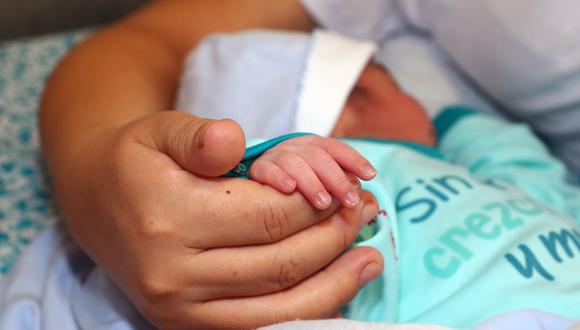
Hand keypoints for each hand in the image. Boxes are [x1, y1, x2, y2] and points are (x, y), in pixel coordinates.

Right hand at [51, 111, 381, 328]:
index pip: (267, 216)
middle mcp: (173, 274)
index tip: (348, 191)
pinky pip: (260, 327)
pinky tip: (335, 290)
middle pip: (280, 263)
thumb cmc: (137, 161)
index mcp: (168, 217)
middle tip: (366, 214)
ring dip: (334, 283)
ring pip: (278, 307)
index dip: (317, 205)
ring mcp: (179, 310)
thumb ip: (199, 136)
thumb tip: (235, 140)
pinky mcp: (185, 327)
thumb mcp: (161, 131)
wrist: (96, 202)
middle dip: (334, 238)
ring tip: (370, 258)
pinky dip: (305, 312)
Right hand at [249, 135, 376, 209]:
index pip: (335, 149)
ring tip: (323, 203)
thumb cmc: (294, 194)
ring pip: (295, 162)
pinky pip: (267, 169)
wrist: (250, 190)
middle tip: (350, 201)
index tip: (370, 175)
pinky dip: (279, 177)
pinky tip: (289, 190)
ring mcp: (273, 157)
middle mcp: (294, 149)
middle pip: (318, 156)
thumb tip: (370, 205)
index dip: (354, 159)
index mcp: (311, 148)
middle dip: (337, 178)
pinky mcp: (256, 169)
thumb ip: (340, 192)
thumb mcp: (318, 188)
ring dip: (311, 182)